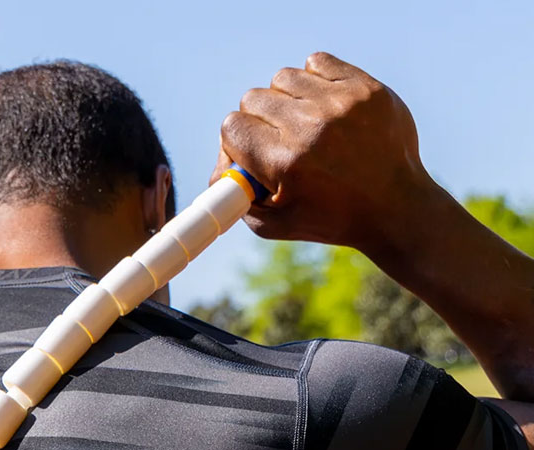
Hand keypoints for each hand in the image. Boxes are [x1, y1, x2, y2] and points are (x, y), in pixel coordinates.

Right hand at [211, 52, 438, 253]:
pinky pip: (317, 63)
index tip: (249, 156)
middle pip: (252, 99)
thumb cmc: (330, 219)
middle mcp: (310, 127)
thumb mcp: (274, 225)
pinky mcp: (364, 87)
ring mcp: (340, 103)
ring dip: (283, 100)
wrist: (394, 207)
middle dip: (256, 122)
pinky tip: (320, 105)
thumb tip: (217, 174)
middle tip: (274, 142)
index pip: (232, 127)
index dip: (234, 144)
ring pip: (282, 78)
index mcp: (285, 162)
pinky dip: (311, 81)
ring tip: (299, 124)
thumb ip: (237, 199)